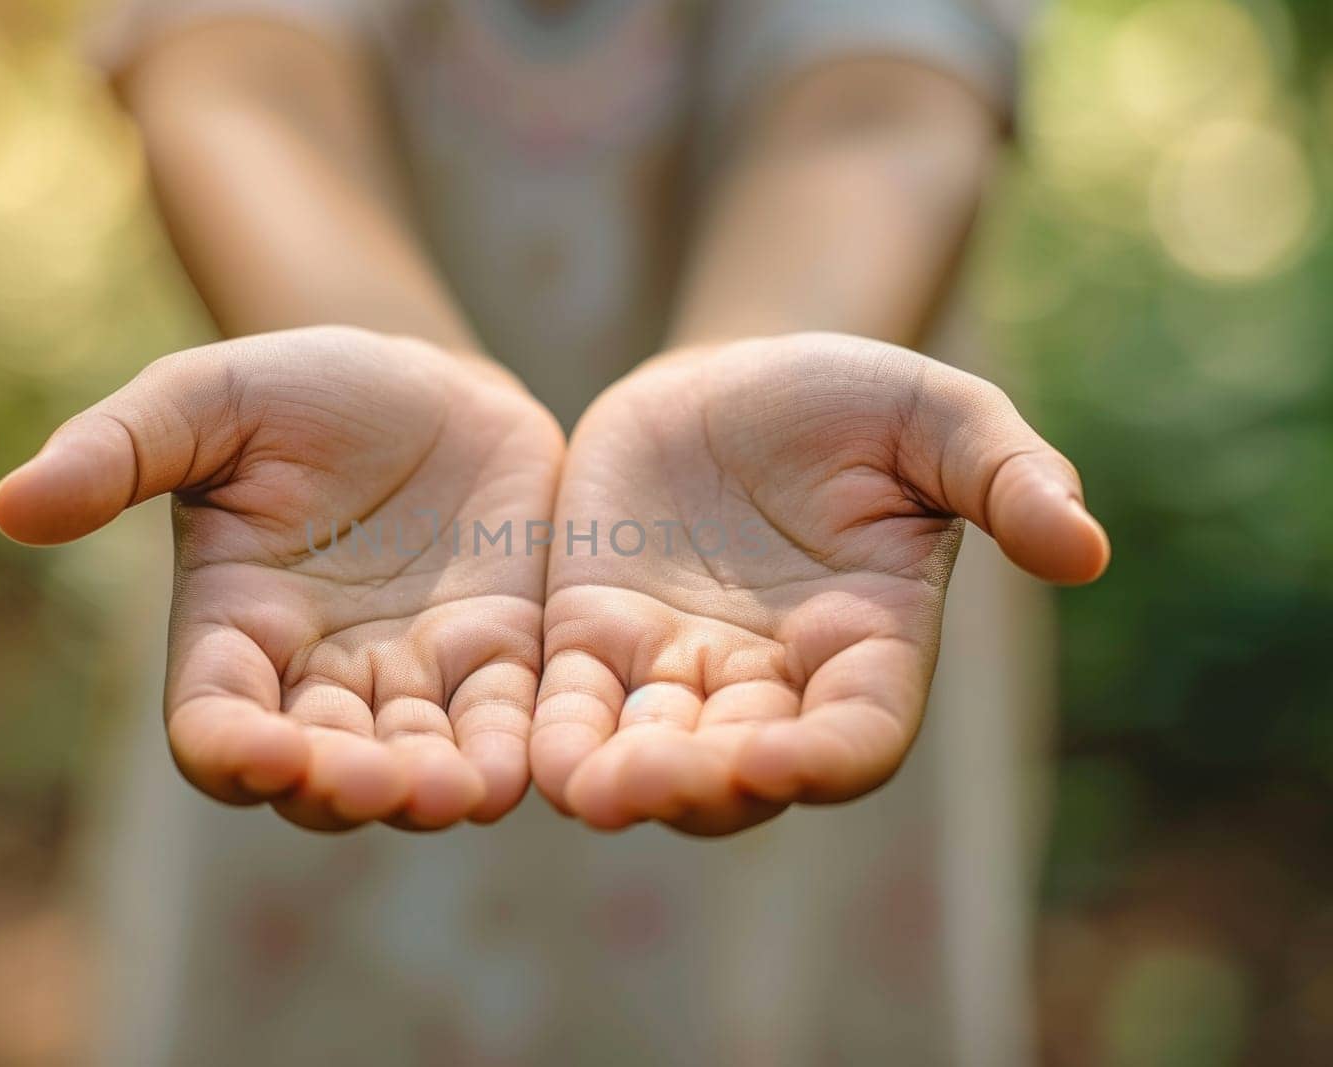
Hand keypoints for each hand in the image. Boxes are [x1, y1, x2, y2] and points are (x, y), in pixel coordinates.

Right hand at [0, 327, 562, 829]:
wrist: (432, 382)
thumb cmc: (304, 390)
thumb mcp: (209, 398)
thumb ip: (120, 448)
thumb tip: (10, 506)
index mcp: (234, 630)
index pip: (214, 721)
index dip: (231, 749)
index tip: (262, 750)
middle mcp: (320, 678)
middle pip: (316, 773)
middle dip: (342, 785)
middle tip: (374, 782)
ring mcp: (413, 679)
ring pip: (414, 768)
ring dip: (431, 791)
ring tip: (457, 790)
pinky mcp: (500, 661)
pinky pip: (503, 726)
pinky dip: (512, 754)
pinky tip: (525, 765)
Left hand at [531, 333, 1108, 834]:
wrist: (727, 379)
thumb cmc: (845, 399)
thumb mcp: (936, 415)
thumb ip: (1007, 476)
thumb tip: (1088, 550)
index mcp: (866, 645)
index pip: (858, 733)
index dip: (825, 757)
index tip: (783, 760)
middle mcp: (772, 682)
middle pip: (744, 768)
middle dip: (704, 783)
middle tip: (655, 784)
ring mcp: (679, 668)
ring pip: (652, 752)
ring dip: (622, 779)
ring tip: (589, 790)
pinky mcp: (596, 639)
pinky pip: (576, 704)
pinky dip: (558, 737)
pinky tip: (531, 755)